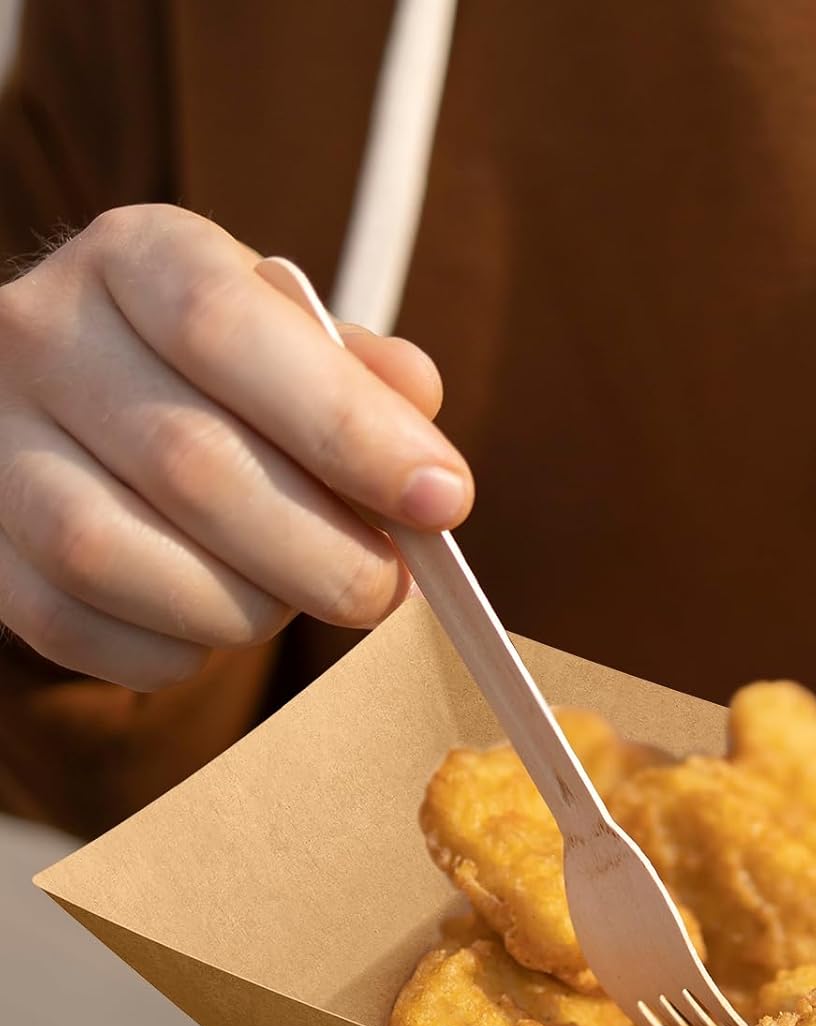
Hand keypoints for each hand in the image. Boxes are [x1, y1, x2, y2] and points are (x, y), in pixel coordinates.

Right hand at [0, 204, 472, 688]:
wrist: (83, 408)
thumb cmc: (223, 380)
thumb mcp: (295, 341)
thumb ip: (363, 375)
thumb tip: (418, 407)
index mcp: (139, 258)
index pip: (229, 329)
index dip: (348, 427)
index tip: (445, 499)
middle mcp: (43, 334)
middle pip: (188, 462)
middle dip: (321, 551)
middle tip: (388, 587)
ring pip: (113, 556)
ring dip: (245, 605)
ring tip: (298, 597)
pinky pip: (75, 627)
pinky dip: (173, 649)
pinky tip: (221, 620)